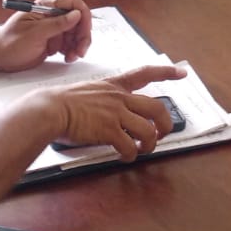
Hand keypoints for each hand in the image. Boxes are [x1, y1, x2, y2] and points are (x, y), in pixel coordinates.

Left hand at [0, 0, 92, 72]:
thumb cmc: (9, 42)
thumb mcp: (34, 34)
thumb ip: (56, 24)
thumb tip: (76, 15)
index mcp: (45, 7)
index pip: (73, 3)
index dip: (83, 16)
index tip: (84, 32)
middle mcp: (52, 15)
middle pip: (79, 20)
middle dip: (82, 35)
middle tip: (80, 51)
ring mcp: (53, 28)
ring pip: (76, 33)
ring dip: (78, 45)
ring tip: (71, 57)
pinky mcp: (53, 40)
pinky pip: (70, 43)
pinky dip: (72, 51)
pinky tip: (66, 58)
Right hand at [27, 64, 187, 160]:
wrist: (49, 109)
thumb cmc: (61, 103)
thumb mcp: (87, 92)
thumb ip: (102, 100)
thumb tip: (108, 117)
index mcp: (114, 86)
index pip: (144, 73)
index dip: (166, 72)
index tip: (182, 72)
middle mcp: (119, 97)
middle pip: (157, 107)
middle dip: (166, 123)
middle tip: (163, 134)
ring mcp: (115, 113)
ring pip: (148, 130)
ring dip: (150, 144)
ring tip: (143, 151)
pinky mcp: (109, 130)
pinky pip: (130, 146)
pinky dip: (131, 155)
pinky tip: (125, 158)